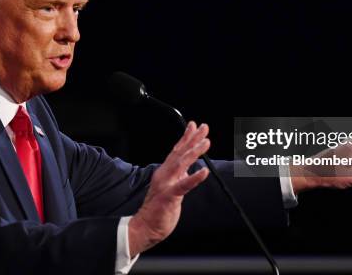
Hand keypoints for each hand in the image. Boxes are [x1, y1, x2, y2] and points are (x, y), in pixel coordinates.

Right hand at [128, 121, 210, 256]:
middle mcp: (164, 174)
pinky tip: (204, 172)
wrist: (145, 227)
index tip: (194, 125)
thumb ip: (178, 176)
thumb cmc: (158, 209)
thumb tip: (189, 167)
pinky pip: (184, 185)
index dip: (186, 137)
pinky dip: (194, 177)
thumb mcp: (171, 187)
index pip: (177, 151)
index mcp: (165, 172)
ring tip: (206, 142)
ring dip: (194, 151)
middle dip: (192, 139)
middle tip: (204, 127)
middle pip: (180, 152)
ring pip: (181, 163)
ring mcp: (166, 184)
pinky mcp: (169, 197)